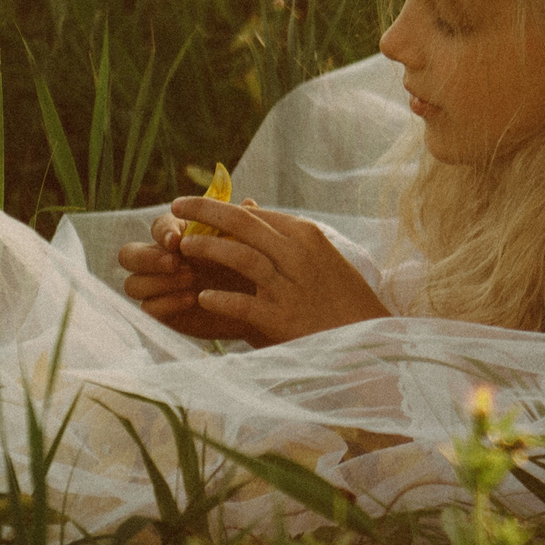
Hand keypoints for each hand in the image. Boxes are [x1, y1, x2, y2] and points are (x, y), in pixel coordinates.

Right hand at [120, 215, 259, 341]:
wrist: (258, 303)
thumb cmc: (250, 265)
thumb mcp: (249, 244)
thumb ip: (244, 226)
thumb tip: (248, 203)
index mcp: (178, 235)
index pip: (158, 227)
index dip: (163, 232)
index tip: (176, 240)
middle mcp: (161, 260)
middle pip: (128, 255)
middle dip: (147, 258)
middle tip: (174, 262)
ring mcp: (158, 287)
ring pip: (133, 284)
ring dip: (158, 281)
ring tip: (190, 280)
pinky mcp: (162, 312)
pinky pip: (147, 308)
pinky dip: (166, 303)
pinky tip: (191, 299)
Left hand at [154, 196, 392, 345]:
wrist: (370, 339)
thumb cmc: (341, 298)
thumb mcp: (319, 258)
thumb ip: (283, 235)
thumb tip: (246, 207)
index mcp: (307, 236)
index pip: (256, 214)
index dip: (219, 208)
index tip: (192, 206)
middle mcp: (299, 255)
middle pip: (244, 224)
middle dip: (205, 212)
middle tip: (175, 207)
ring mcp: (291, 287)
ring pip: (242, 257)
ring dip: (209, 249)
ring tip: (184, 248)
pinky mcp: (284, 319)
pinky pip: (244, 304)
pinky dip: (221, 299)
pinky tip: (203, 298)